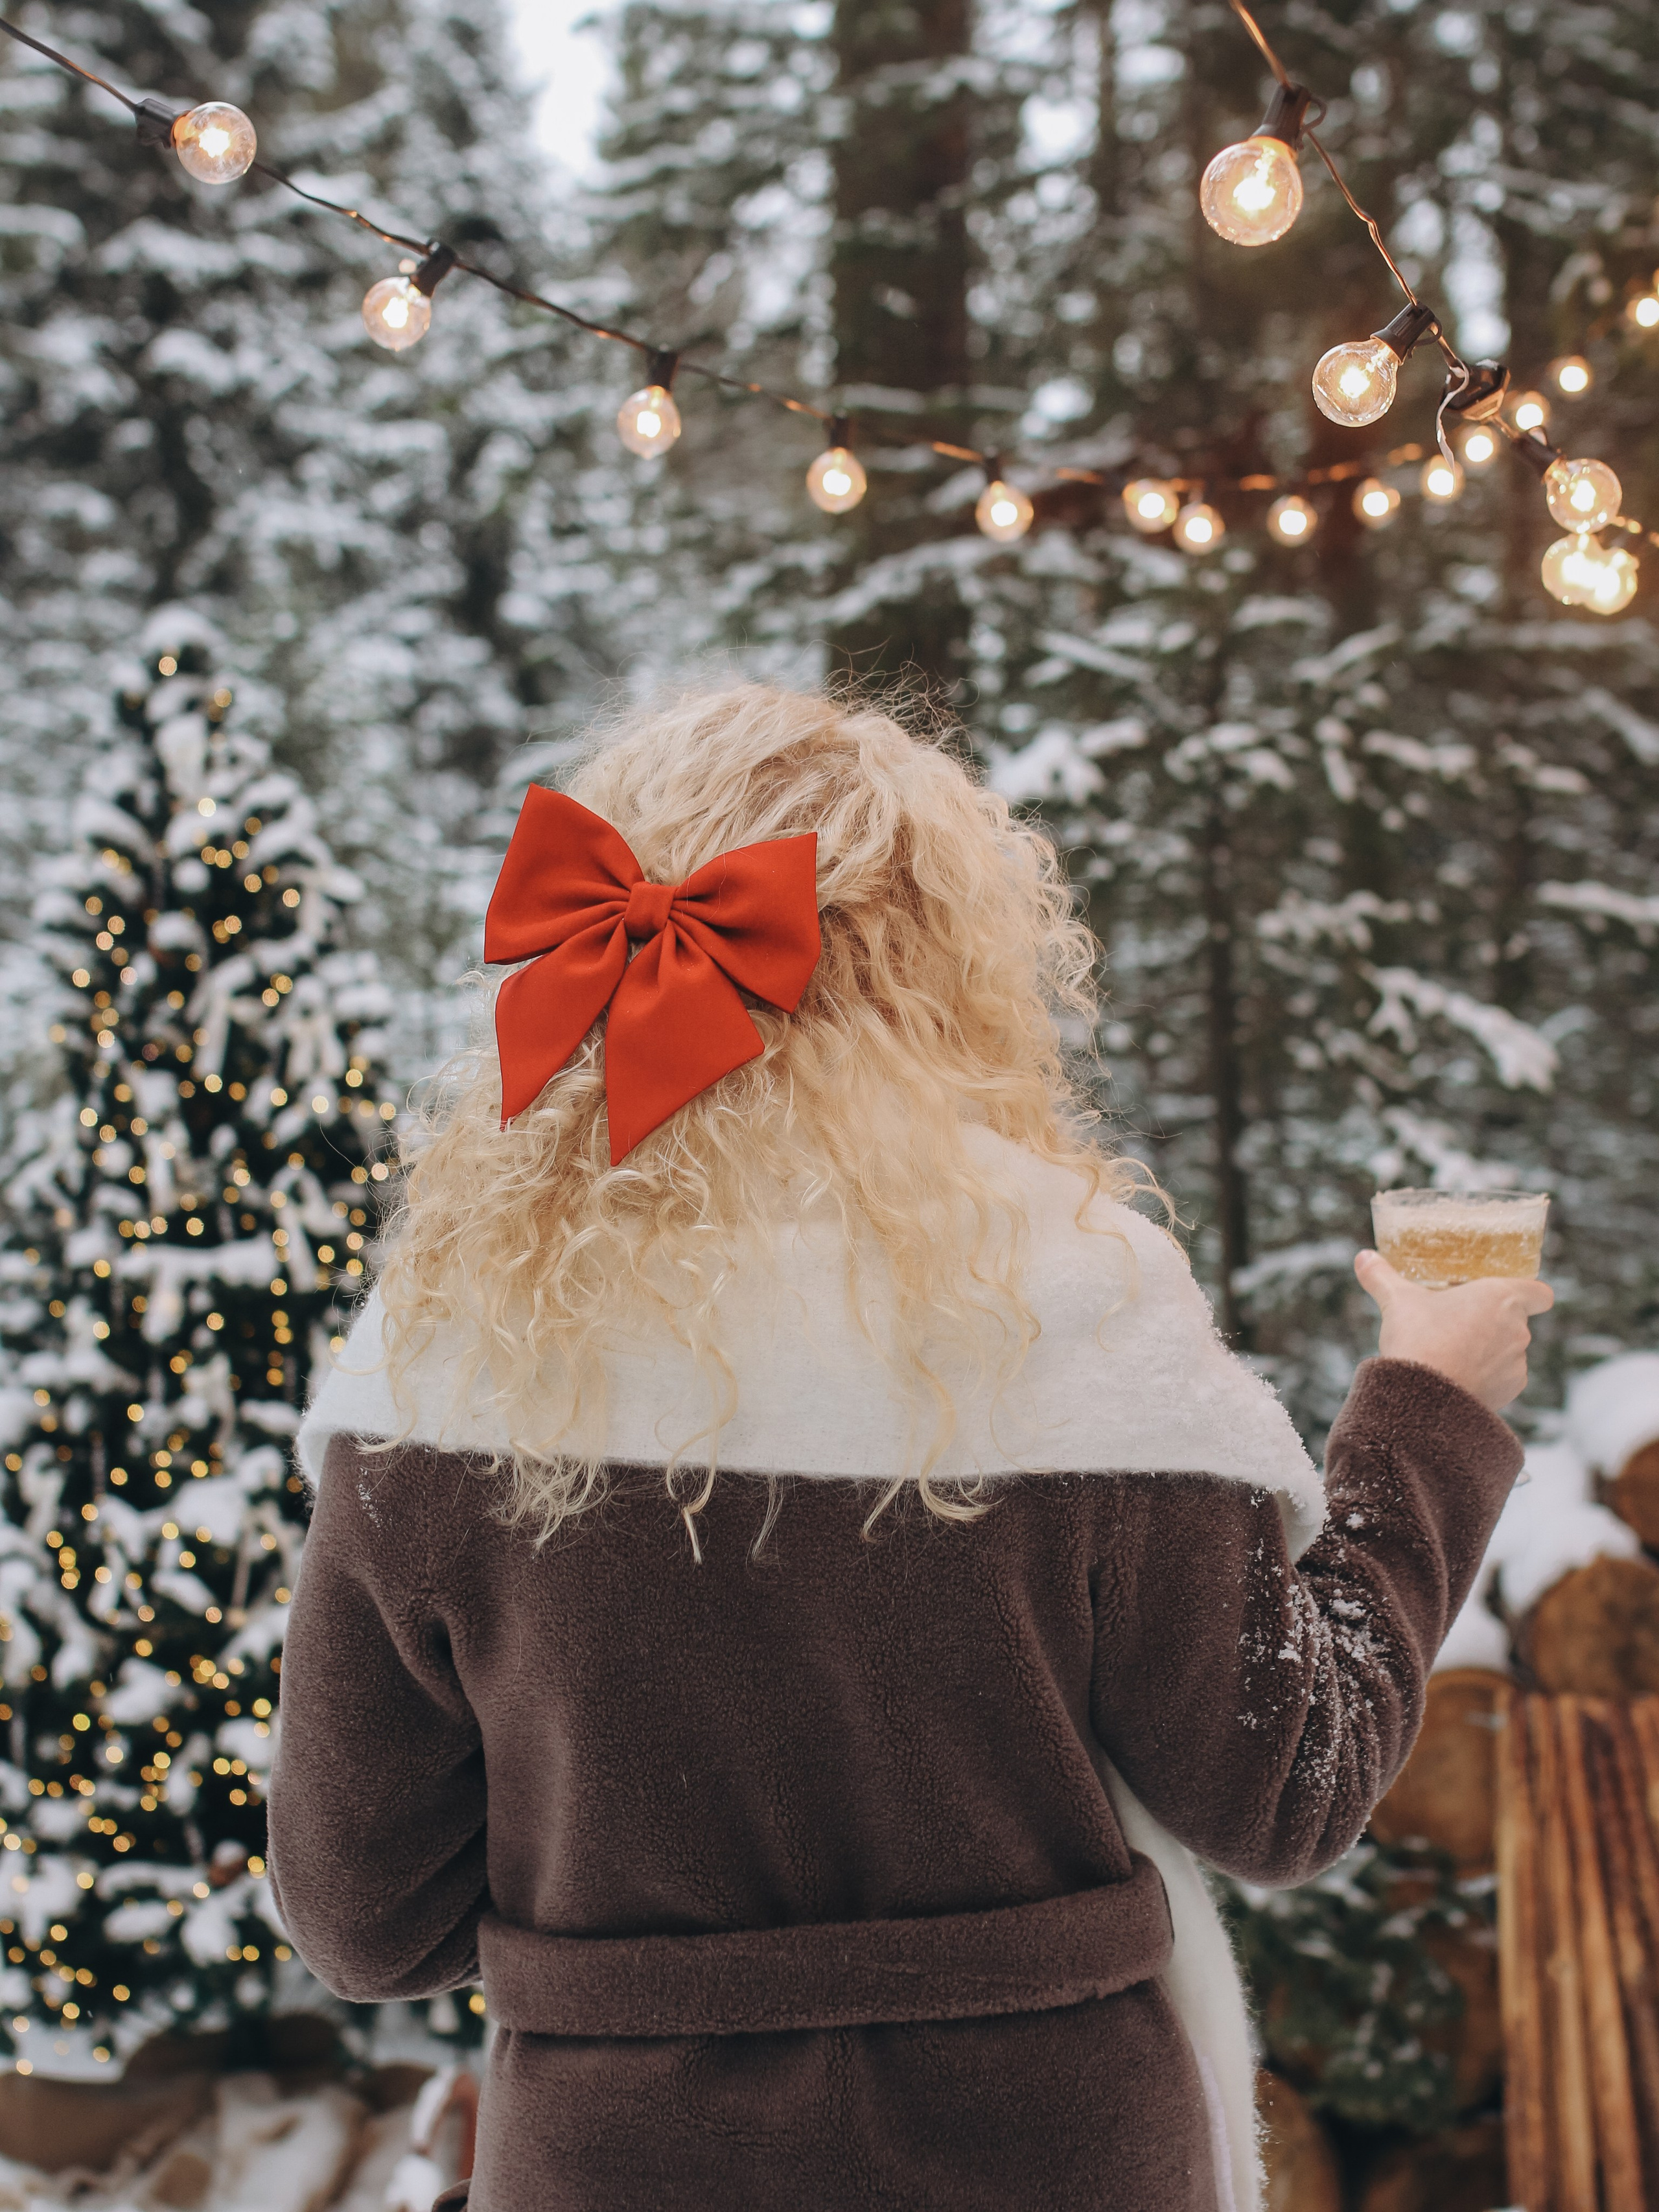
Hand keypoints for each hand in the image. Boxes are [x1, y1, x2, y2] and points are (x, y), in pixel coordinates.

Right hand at [1353, 1250, 1553, 1412]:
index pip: (1540, 1292)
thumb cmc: (1418, 1339)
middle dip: (1491, 1321)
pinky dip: (1485, 1376)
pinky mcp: (1509, 1391)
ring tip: (1453, 1352)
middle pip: (1517, 1320)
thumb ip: (1382, 1276)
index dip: (1529, 1292)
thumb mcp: (1397, 1300)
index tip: (1508, 1295)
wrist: (1422, 1398)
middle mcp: (1518, 1329)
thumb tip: (1363, 1257)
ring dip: (1488, 1350)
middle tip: (1458, 1321)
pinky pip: (1502, 1377)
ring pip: (1508, 1350)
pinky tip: (1457, 1375)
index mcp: (1501, 1298)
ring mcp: (1517, 1363)